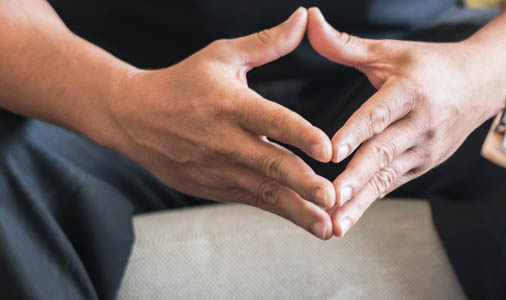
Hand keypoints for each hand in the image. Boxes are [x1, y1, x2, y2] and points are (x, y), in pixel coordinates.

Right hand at [100, 8, 336, 238]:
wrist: (131, 118)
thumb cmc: (184, 82)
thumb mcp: (222, 55)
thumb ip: (268, 42)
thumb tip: (304, 17)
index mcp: (230, 104)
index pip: (270, 119)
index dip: (299, 133)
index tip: (327, 148)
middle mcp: (225, 141)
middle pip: (270, 164)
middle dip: (303, 183)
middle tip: (331, 195)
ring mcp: (220, 169)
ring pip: (265, 193)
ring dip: (298, 211)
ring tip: (328, 226)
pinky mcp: (217, 189)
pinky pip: (255, 202)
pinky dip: (283, 213)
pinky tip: (311, 223)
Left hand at [305, 8, 505, 235]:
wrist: (482, 84)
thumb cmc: (429, 66)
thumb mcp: (390, 50)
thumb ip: (345, 44)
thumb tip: (309, 19)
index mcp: (411, 91)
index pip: (379, 113)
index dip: (355, 132)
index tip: (332, 151)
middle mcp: (421, 124)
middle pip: (383, 153)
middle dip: (356, 178)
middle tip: (331, 198)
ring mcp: (425, 149)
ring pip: (386, 178)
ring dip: (360, 202)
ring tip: (334, 224)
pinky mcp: (423, 166)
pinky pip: (391, 185)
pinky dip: (368, 202)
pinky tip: (345, 219)